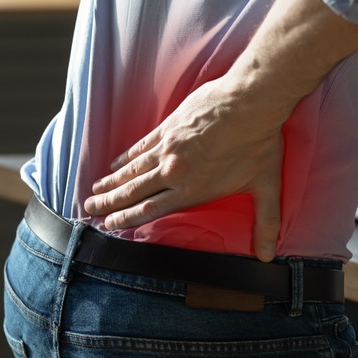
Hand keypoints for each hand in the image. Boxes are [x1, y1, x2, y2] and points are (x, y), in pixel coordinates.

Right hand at [84, 0, 357, 261]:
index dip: (127, 219)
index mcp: (192, 190)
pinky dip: (125, 157)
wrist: (251, 101)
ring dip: (112, 182)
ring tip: (95, 189)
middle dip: (110, 203)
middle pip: (133, 192)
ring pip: (132, 170)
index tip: (110, 224)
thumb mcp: (266, 187)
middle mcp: (174, 172)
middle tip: (90, 208)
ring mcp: (168, 148)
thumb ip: (266, 223)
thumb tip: (268, 257)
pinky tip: (114, 163)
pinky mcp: (168, 127)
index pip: (151, 210)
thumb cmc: (260, 144)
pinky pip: (140, 146)